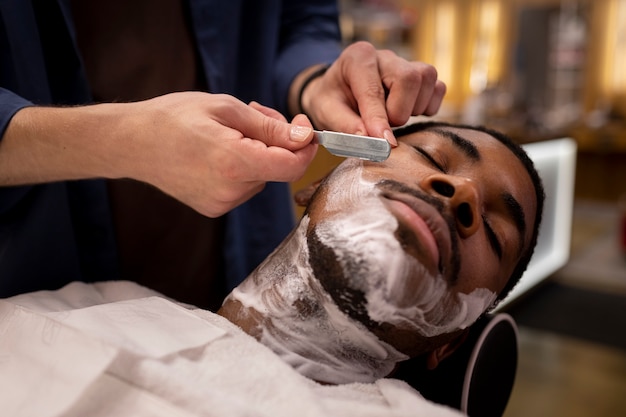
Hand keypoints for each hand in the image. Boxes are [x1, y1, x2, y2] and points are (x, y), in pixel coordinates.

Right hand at [0, 92, 316, 216]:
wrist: (130, 143)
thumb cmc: (173, 117)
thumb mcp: (225, 109)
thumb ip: (269, 127)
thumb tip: (305, 138)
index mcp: (235, 163)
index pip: (292, 166)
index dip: (305, 147)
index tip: (303, 127)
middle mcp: (231, 191)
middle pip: (277, 169)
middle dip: (277, 141)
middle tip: (258, 113)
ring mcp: (221, 204)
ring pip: (261, 177)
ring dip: (259, 152)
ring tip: (231, 129)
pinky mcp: (213, 208)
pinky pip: (243, 186)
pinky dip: (243, 167)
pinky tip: (221, 149)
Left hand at [300, 41, 445, 144]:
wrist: (337, 92)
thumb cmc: (331, 101)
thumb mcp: (326, 113)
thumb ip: (347, 126)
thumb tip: (372, 141)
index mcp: (357, 58)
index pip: (373, 89)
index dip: (379, 119)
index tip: (385, 143)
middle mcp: (384, 56)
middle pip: (409, 78)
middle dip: (399, 111)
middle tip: (382, 126)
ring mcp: (406, 62)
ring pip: (427, 80)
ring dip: (413, 109)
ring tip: (391, 116)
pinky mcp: (421, 75)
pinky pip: (438, 88)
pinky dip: (428, 106)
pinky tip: (408, 112)